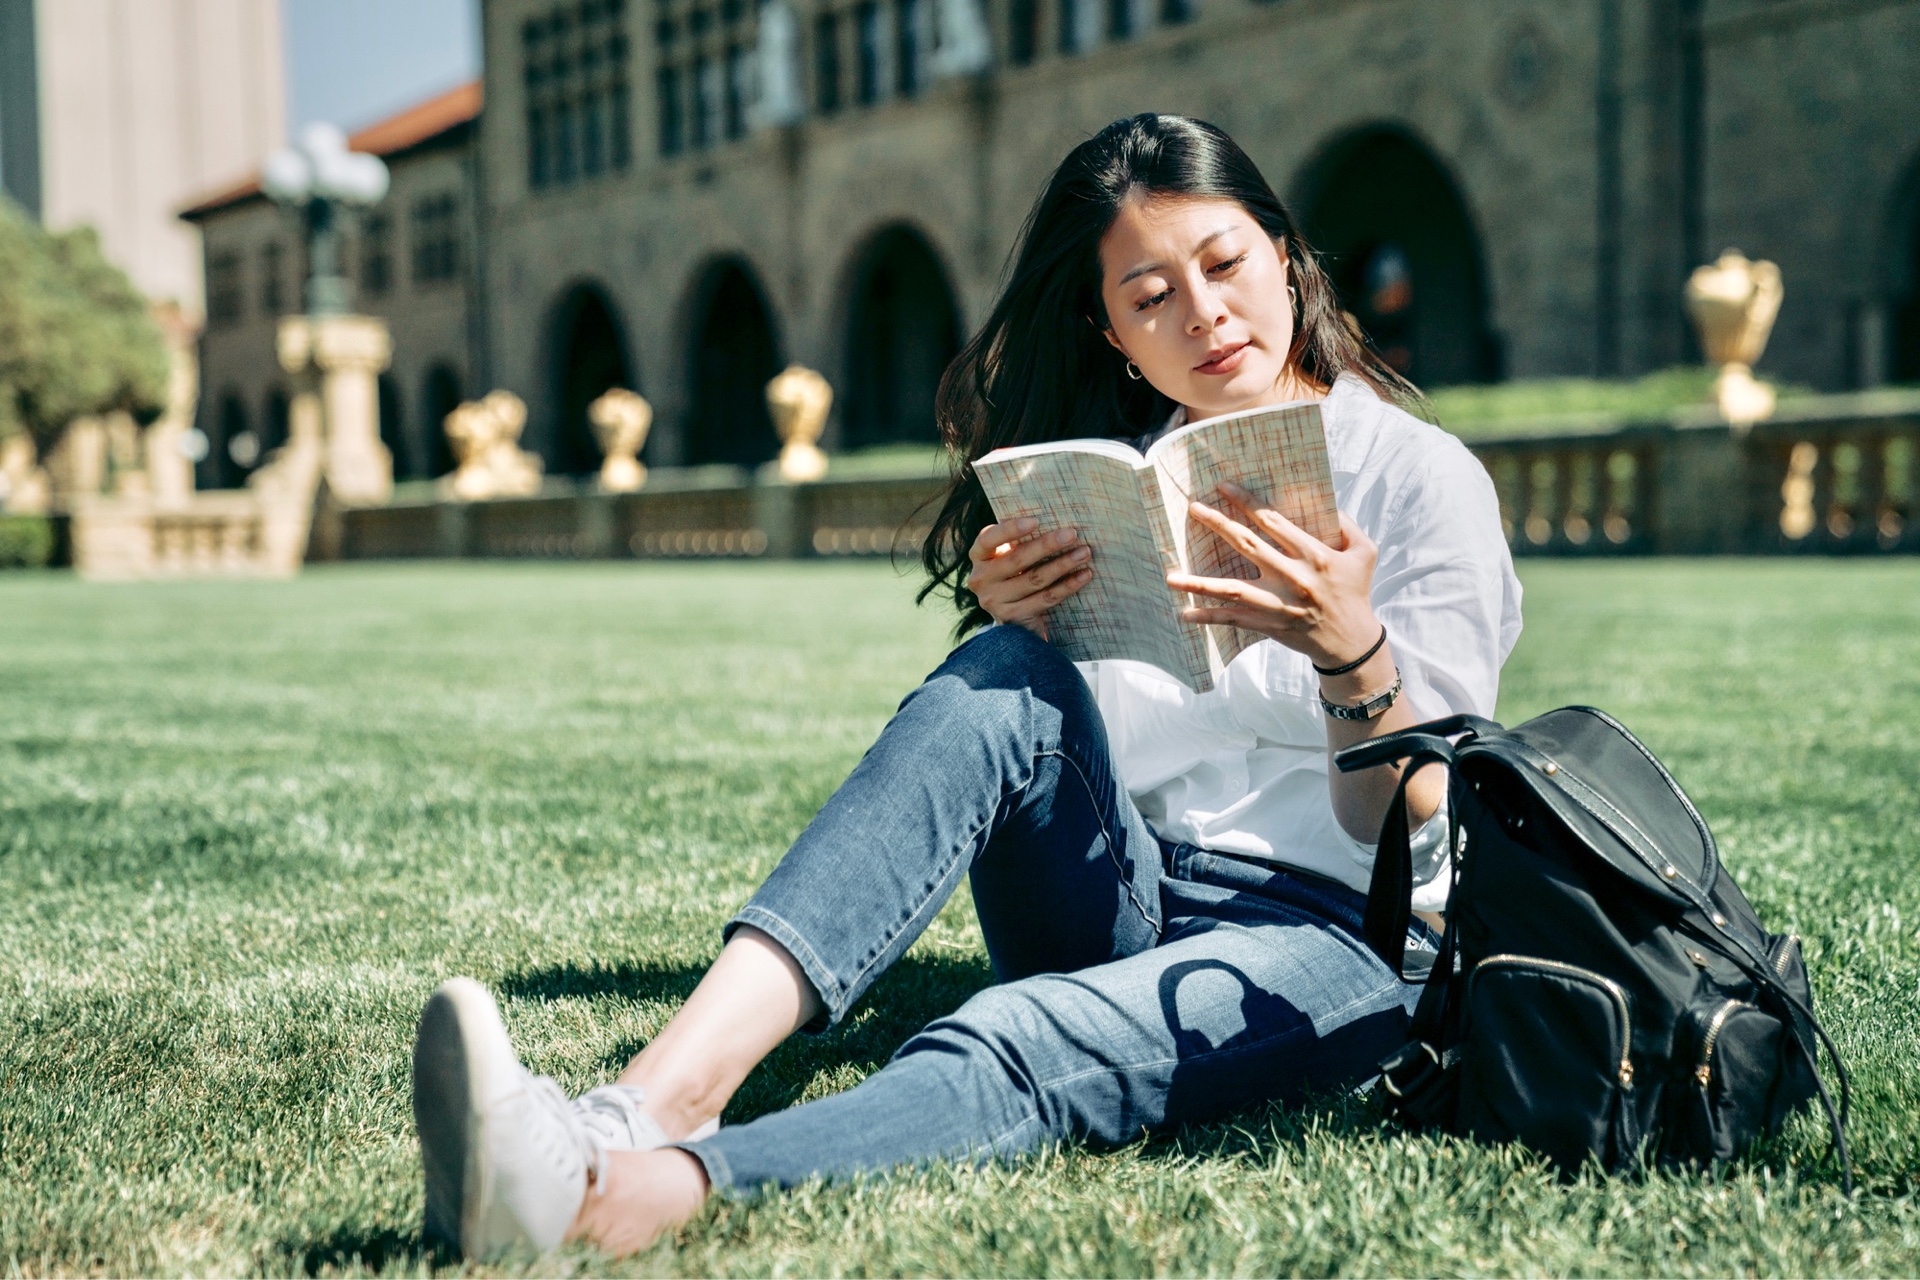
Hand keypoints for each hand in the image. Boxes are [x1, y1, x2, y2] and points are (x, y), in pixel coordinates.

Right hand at [966, 517, 1092, 639]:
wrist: (1011, 615)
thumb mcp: (1008, 554)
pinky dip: (1067, 586)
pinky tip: (1084, 575)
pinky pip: (1045, 599)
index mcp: (979, 556)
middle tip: (1072, 534)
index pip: (988, 539)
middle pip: (1017, 560)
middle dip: (1047, 545)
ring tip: (1084, 553)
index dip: (1010, 530)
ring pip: (1035, 579)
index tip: (1036, 521)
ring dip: (1063, 564)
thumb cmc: (1014, 572)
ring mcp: (995, 601)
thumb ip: (1019, 540)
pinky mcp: (1013, 618)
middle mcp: (981, 579)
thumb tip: (1053, 517)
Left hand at [1165, 481, 1380, 669]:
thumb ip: (1345, 524)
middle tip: (1194, 508)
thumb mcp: (1364, 552)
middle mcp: (1293, 578)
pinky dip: (1208, 617)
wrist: (1351, 643)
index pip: (1274, 521)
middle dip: (1219, 525)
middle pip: (1248, 546)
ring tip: (1171, 577)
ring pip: (1232, 589)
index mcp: (1315, 555)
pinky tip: (1184, 613)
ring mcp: (1278, 604)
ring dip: (1199, 583)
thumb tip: (1323, 503)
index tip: (1223, 487)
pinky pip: (1233, 620)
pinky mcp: (1268, 625)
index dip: (1246, 502)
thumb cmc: (1355, 591)